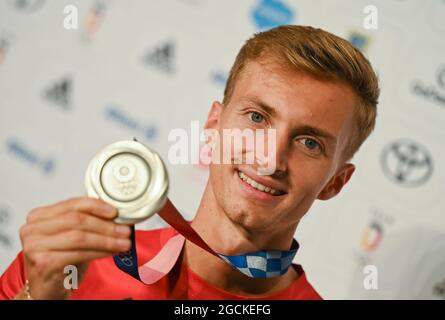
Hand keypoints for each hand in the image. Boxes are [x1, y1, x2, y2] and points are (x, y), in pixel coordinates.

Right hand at [16, 196, 130, 299]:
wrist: (46, 288)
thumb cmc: (60, 261)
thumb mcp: (73, 236)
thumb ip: (88, 221)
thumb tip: (116, 215)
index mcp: (39, 216)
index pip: (72, 204)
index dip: (97, 206)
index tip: (115, 212)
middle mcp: (32, 229)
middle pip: (76, 220)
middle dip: (105, 226)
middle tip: (124, 230)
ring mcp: (35, 246)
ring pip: (79, 237)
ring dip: (106, 240)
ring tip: (123, 242)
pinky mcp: (44, 263)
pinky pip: (79, 254)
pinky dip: (99, 252)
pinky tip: (112, 252)